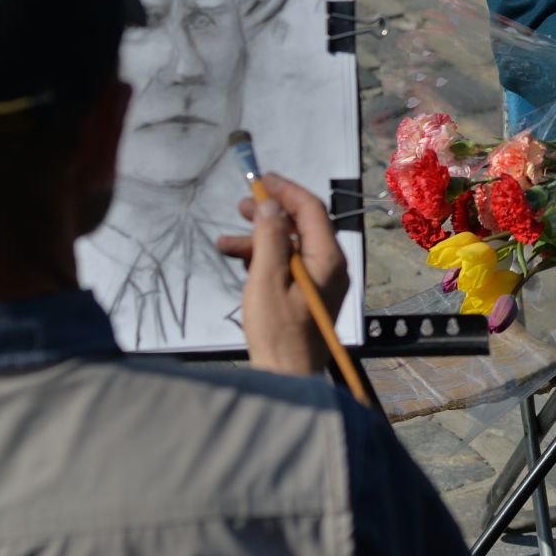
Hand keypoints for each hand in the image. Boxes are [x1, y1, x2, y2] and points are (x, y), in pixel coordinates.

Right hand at [215, 172, 349, 375]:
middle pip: (301, 226)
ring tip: (225, 239)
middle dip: (270, 213)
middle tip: (241, 205)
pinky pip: (287, 265)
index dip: (286, 190)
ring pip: (289, 246)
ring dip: (259, 238)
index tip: (262, 179)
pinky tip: (237, 260)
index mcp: (327, 258)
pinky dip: (263, 259)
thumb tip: (272, 205)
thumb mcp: (266, 279)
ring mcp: (320, 281)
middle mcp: (329, 265)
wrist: (287, 377)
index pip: (311, 210)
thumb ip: (269, 238)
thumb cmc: (277, 331)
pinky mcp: (307, 295)